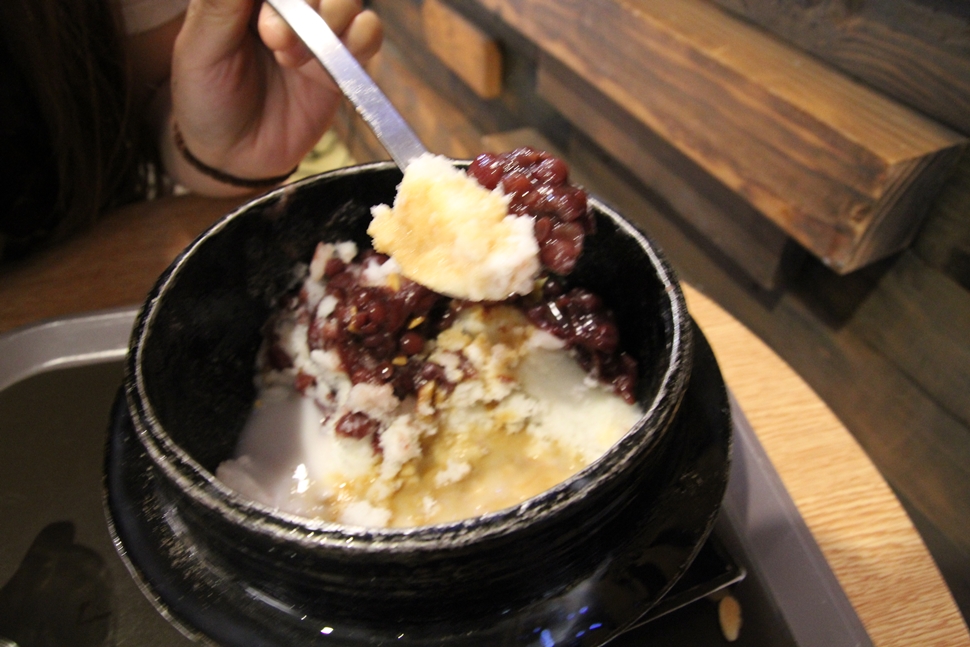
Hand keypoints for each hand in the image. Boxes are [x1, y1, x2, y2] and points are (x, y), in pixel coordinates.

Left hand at [165, 0, 381, 194]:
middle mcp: (286, 8)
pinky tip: (340, 54)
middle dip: (305, 3)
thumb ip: (221, 2)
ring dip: (333, 14)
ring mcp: (317, 34)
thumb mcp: (201, 47)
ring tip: (295, 56)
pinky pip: (368, 35)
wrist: (233, 158)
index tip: (267, 13)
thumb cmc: (207, 98)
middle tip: (273, 39)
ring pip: (347, 0)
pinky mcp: (341, 65)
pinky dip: (364, 35)